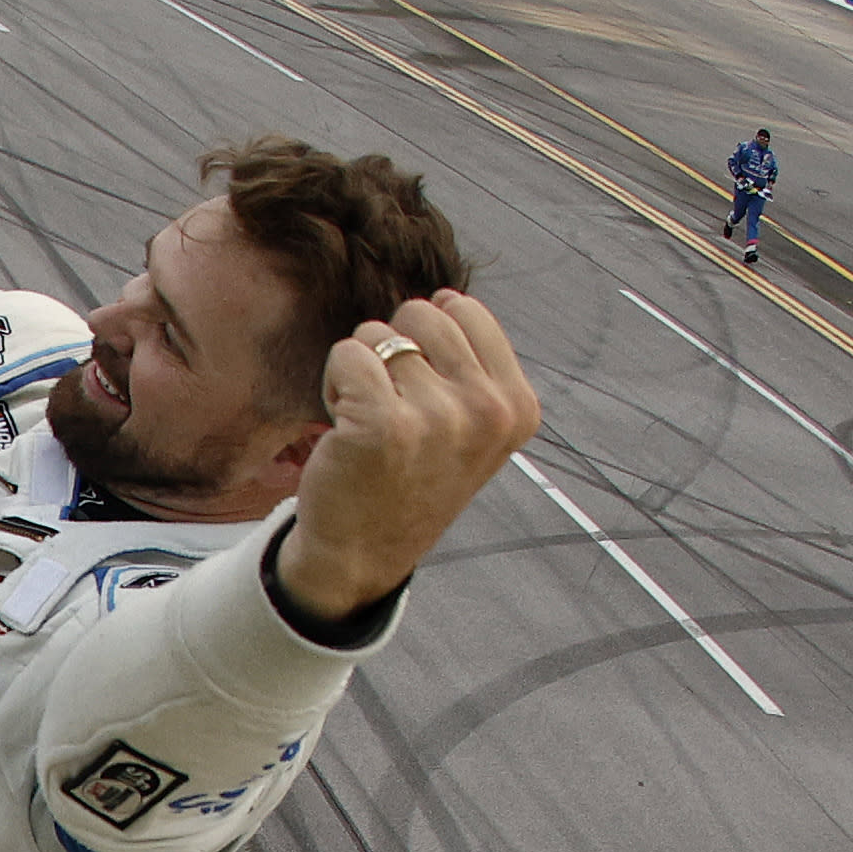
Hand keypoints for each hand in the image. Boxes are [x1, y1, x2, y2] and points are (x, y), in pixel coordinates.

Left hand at [272, 291, 541, 634]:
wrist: (360, 555)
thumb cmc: (408, 478)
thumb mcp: (469, 427)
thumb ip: (472, 365)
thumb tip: (446, 296)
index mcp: (518, 406)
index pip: (466, 309)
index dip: (429, 341)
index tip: (426, 395)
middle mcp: (488, 411)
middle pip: (421, 313)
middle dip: (395, 351)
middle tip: (393, 410)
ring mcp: (440, 418)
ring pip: (378, 335)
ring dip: (362, 373)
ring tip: (370, 423)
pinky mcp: (384, 424)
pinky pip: (348, 353)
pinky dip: (334, 383)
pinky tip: (344, 428)